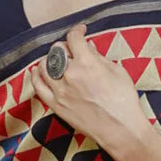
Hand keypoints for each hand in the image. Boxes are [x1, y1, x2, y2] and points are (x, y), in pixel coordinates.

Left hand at [30, 23, 147, 160]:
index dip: (77, 30)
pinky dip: (36, 76)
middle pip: (57, 50)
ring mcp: (60, 90)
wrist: (121, 129)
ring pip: (44, 65)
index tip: (81, 31)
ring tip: (56, 59)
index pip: (74, 38)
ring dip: (50, 59)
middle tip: (72, 49)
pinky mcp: (56, 105)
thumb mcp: (118, 72)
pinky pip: (38, 87)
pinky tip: (38, 71)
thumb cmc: (124, 101)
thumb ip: (99, 57)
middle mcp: (70, 74)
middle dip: (65, 46)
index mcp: (87, 63)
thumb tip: (88, 47)